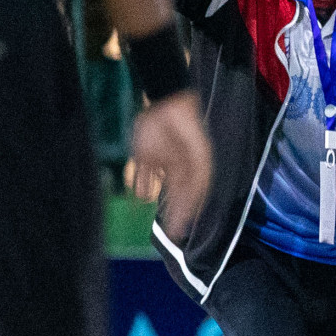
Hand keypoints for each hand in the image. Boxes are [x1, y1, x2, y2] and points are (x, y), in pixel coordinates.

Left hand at [131, 90, 211, 240]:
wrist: (168, 102)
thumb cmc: (187, 127)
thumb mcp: (198, 153)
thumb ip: (197, 176)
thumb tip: (194, 200)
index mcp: (196, 166)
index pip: (194, 195)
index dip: (190, 212)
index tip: (184, 229)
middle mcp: (180, 167)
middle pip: (179, 195)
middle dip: (177, 213)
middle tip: (174, 233)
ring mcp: (162, 161)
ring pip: (162, 188)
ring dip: (162, 203)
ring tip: (162, 222)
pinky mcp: (145, 154)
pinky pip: (142, 175)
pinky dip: (139, 187)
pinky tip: (137, 200)